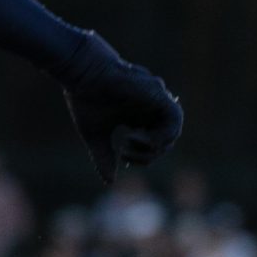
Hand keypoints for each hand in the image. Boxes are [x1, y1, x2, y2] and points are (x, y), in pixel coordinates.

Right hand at [58, 32, 182, 183]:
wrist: (82, 73)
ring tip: (130, 143)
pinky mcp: (159, 94)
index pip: (153, 145)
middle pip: (165, 141)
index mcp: (138, 117)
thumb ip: (104, 158)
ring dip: (154, 145)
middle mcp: (151, 109)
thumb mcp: (96, 136)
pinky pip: (173, 118)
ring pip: (172, 131)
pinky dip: (160, 133)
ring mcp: (157, 100)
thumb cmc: (86, 100)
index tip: (122, 157)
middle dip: (148, 154)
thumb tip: (109, 183)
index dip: (141, 157)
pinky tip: (136, 136)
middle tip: (125, 152)